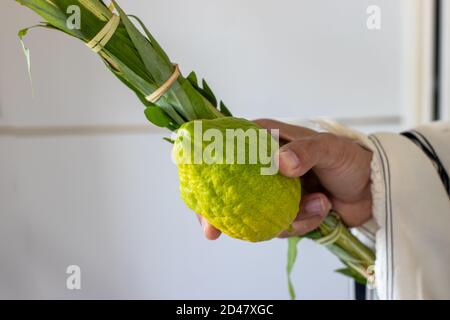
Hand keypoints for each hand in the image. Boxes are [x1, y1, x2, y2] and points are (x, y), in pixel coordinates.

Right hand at [199, 119, 372, 239]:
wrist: (372, 188)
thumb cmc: (349, 158)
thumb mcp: (329, 149)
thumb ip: (306, 151)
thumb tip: (281, 163)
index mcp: (264, 141)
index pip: (225, 154)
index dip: (205, 173)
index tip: (197, 196)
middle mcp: (263, 166)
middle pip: (228, 191)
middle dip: (222, 213)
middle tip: (213, 232)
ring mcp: (272, 192)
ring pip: (255, 215)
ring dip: (286, 218)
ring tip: (318, 204)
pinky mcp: (285, 211)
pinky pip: (279, 227)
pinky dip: (301, 224)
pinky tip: (322, 210)